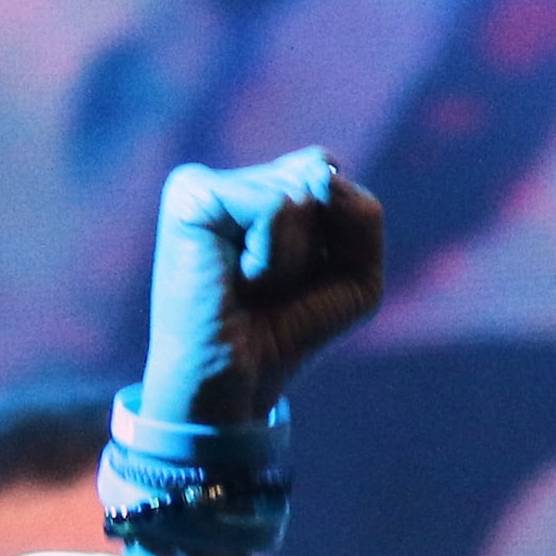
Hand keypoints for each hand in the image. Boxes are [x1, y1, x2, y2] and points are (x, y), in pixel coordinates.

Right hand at [138, 149, 385, 428]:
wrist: (234, 384)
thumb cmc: (287, 332)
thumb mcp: (357, 276)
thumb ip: (363, 215)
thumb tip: (320, 176)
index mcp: (261, 187)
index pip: (328, 171)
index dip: (335, 234)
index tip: (294, 277)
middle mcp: (230, 178)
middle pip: (319, 178)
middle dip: (317, 247)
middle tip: (271, 286)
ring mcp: (205, 182)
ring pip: (301, 193)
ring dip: (292, 260)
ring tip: (252, 286)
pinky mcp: (192, 194)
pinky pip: (276, 206)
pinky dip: (273, 259)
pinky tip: (237, 280)